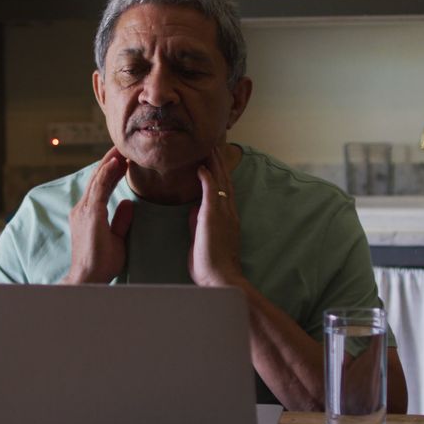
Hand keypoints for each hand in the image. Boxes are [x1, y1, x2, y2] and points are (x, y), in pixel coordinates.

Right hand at [62, 147, 133, 283]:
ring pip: (97, 180)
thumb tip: (127, 203)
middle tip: (122, 146)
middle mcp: (83, 208)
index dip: (112, 172)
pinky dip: (106, 174)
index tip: (123, 159)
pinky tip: (115, 163)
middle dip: (110, 161)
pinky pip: (98, 189)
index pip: (101, 186)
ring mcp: (84, 210)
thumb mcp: (116, 238)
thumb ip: (120, 220)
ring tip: (121, 148)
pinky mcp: (90, 214)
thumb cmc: (101, 262)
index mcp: (89, 213)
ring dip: (109, 163)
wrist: (89, 277)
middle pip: (98, 179)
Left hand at [188, 147, 243, 286]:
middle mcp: (229, 212)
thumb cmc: (211, 264)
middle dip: (219, 162)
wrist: (221, 278)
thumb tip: (194, 210)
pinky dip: (207, 178)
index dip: (220, 173)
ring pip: (220, 182)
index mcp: (228, 217)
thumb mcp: (203, 238)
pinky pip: (211, 192)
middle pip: (225, 180)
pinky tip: (202, 166)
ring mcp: (223, 213)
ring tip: (210, 147)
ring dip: (215, 163)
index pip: (224, 189)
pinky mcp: (213, 217)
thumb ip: (199, 223)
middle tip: (214, 144)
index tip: (214, 158)